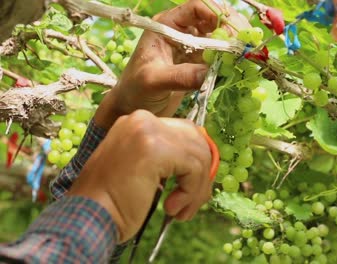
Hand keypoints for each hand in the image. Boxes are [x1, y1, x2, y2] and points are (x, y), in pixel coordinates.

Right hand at [67, 110, 212, 242]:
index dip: (196, 160)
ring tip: (180, 211)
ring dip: (197, 189)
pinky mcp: (155, 148)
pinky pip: (194, 168)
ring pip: (199, 155)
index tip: (193, 188)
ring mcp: (148, 131)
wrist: (87, 215)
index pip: (185, 132)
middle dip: (202, 174)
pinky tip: (171, 208)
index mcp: (138, 122)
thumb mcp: (145, 168)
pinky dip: (191, 192)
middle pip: (196, 139)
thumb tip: (205, 164)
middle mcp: (143, 119)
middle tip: (192, 202)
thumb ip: (170, 158)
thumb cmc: (114, 200)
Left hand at [95, 0, 249, 128]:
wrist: (131, 108)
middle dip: (232, 28)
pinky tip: (240, 68)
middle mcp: (182, 32)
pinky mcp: (199, 64)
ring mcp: (192, 48)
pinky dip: (231, 61)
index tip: (232, 32)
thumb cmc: (134, 90)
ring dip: (235, 44)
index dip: (217, 15)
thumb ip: (180, 76)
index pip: (197, 8)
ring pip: (220, 37)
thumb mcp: (153, 81)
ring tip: (246, 56)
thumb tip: (210, 73)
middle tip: (246, 44)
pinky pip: (220, 56)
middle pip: (214, 19)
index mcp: (167, 25)